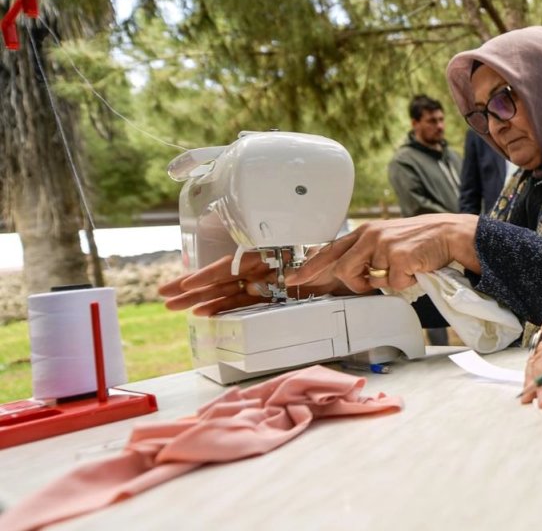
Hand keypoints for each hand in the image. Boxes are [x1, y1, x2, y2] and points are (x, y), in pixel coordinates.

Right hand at [157, 252, 339, 316]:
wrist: (350, 272)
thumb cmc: (337, 261)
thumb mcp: (326, 259)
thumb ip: (310, 266)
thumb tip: (294, 277)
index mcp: (269, 255)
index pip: (232, 266)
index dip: (209, 275)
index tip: (189, 284)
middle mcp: (262, 269)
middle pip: (221, 278)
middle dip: (192, 287)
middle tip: (165, 296)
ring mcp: (263, 283)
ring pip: (226, 292)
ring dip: (199, 299)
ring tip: (175, 307)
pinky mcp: (269, 297)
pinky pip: (240, 303)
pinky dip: (221, 308)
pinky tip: (204, 313)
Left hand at [287, 214, 479, 293]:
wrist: (448, 233)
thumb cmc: (421, 240)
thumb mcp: (388, 239)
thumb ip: (368, 253)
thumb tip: (355, 274)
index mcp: (365, 231)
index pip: (330, 250)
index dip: (310, 266)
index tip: (294, 279)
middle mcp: (369, 236)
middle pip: (343, 269)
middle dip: (356, 283)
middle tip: (372, 284)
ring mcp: (382, 246)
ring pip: (370, 280)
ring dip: (387, 281)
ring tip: (404, 268)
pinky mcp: (397, 257)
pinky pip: (392, 284)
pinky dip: (405, 283)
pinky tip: (415, 269)